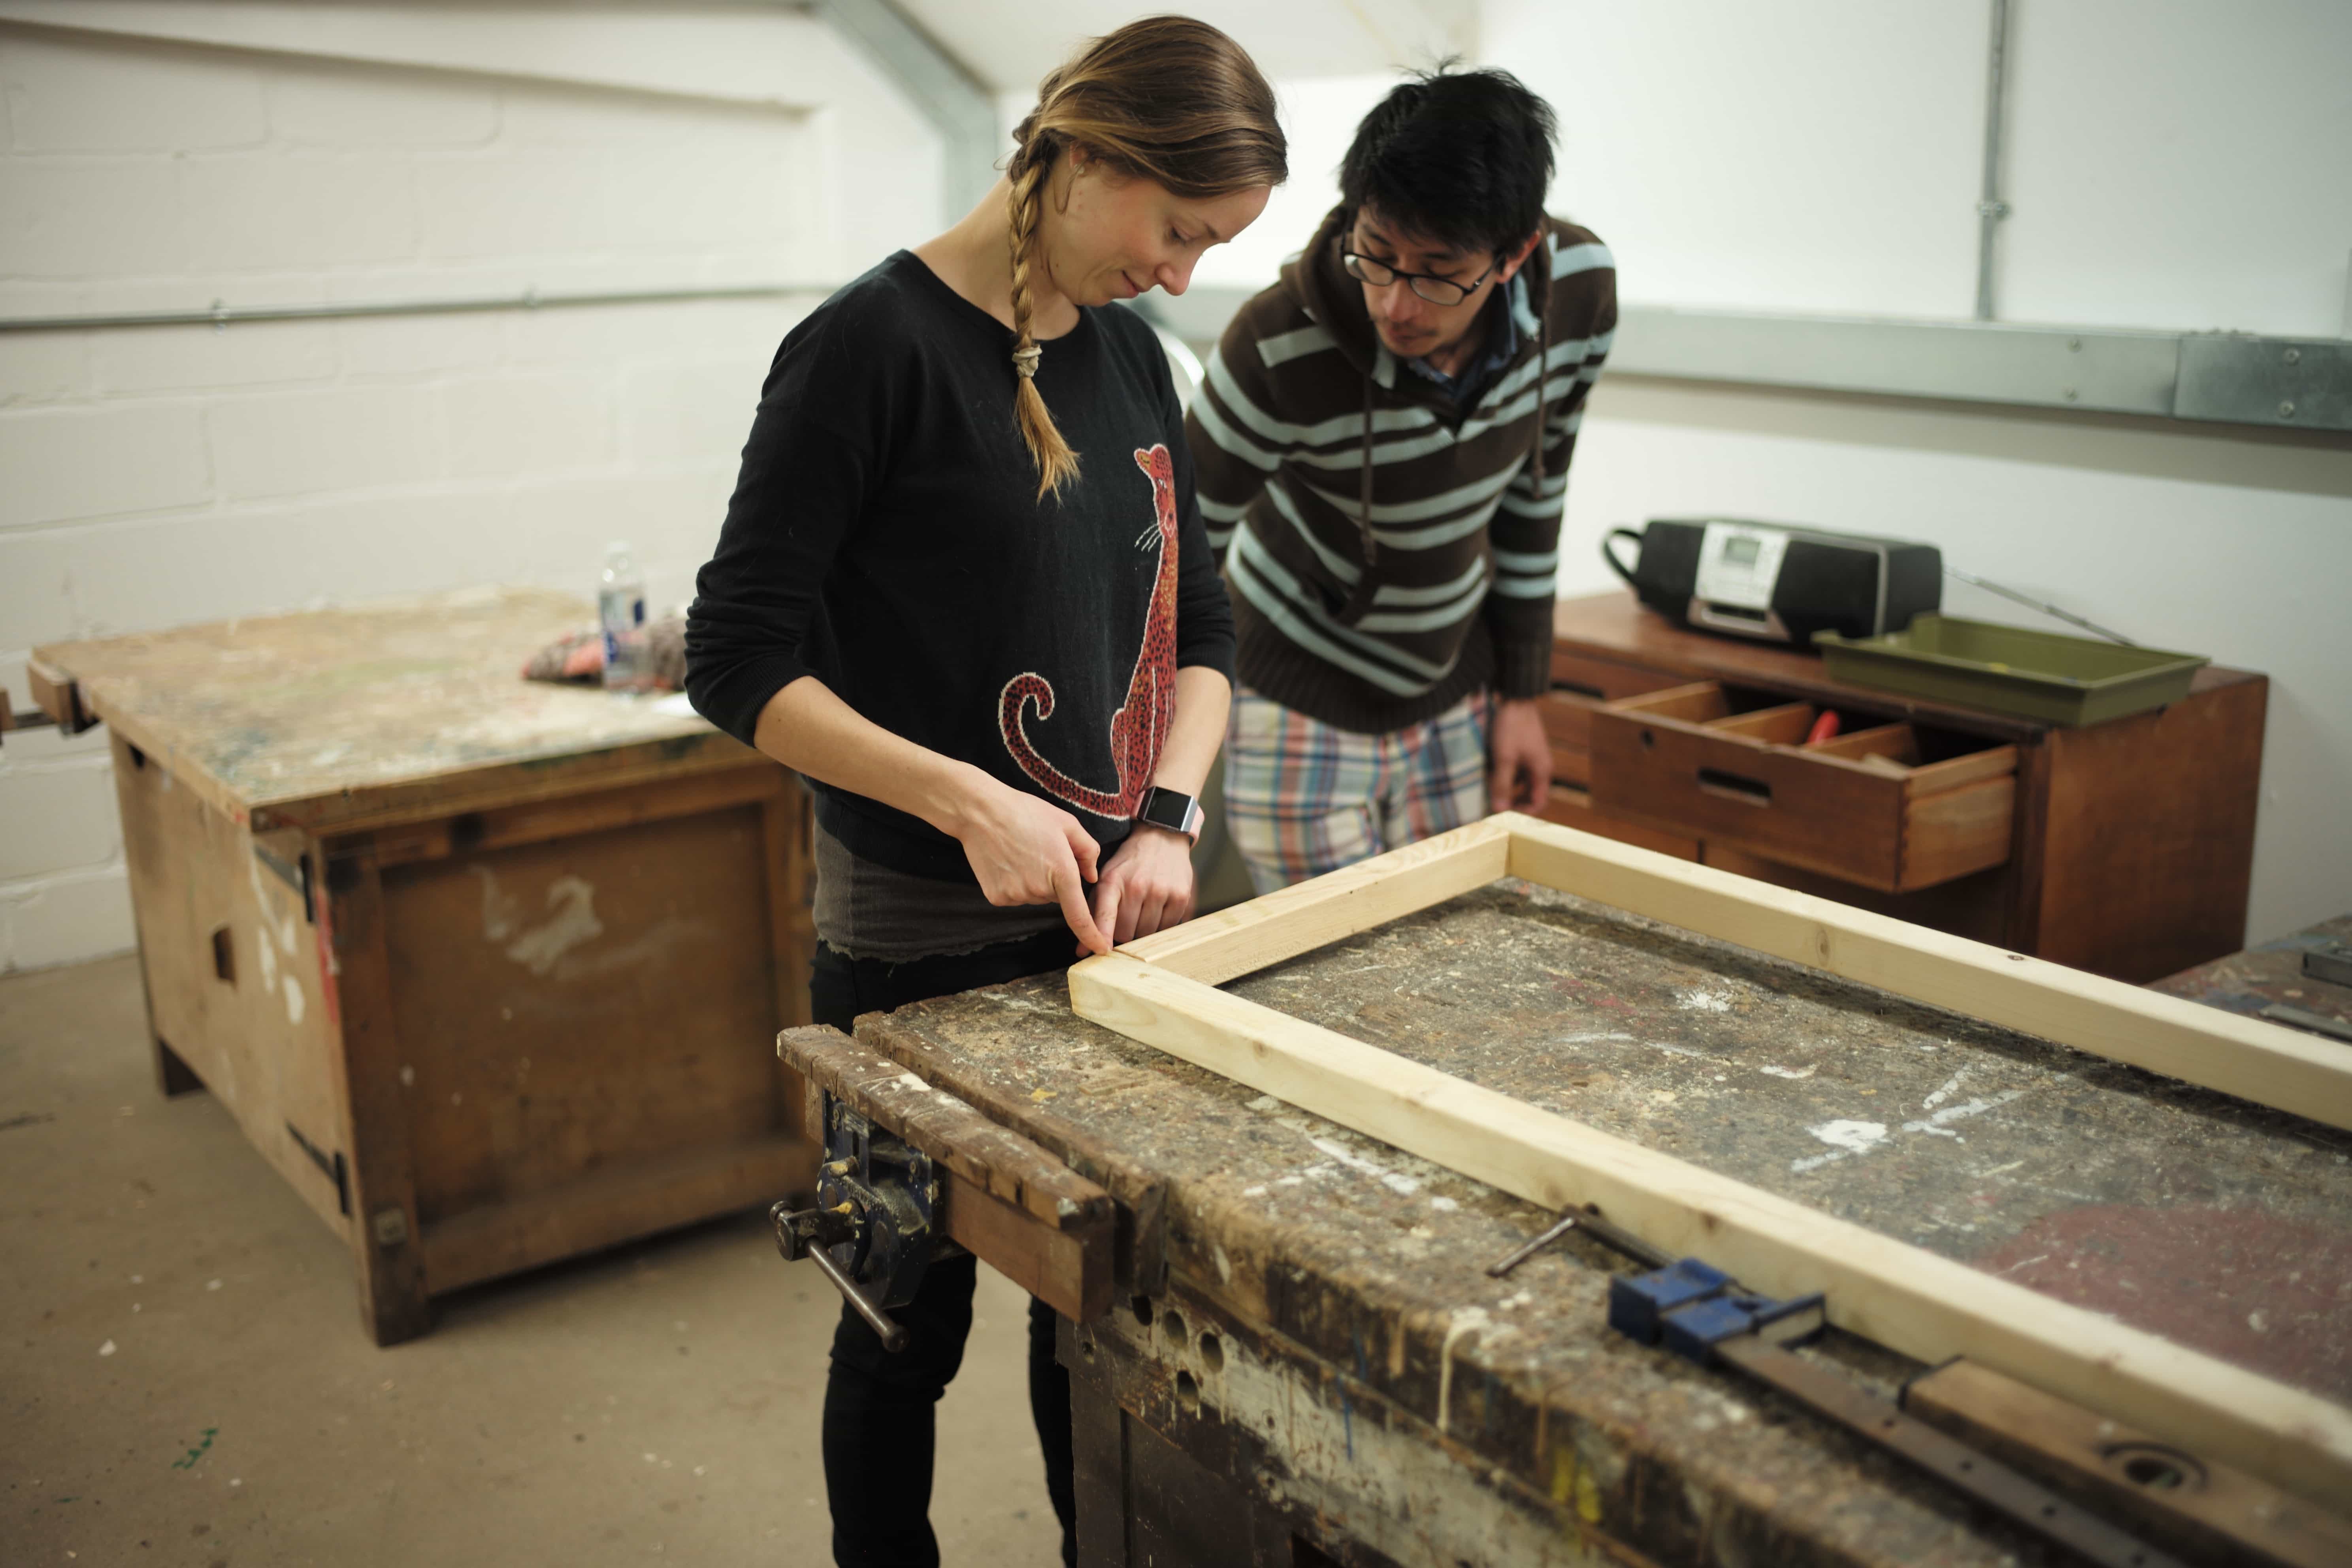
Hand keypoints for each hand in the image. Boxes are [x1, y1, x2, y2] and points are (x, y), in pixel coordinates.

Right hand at [950, 774, 1111, 955]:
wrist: (981, 813)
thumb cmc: (1025, 813)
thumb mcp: (1066, 823)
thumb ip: (1087, 850)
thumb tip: (1091, 877)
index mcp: (1061, 872)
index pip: (1080, 916)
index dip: (1092, 935)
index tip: (1102, 949)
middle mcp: (1039, 889)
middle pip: (1056, 896)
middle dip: (1055, 879)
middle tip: (1040, 851)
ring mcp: (1015, 896)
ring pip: (1035, 896)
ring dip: (1034, 881)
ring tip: (1021, 852)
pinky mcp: (997, 897)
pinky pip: (1015, 896)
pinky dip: (1015, 883)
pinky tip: (1007, 862)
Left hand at [1088, 823, 1196, 951]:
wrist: (1161, 838)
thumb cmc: (1129, 865)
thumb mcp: (1107, 879)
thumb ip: (1093, 913)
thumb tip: (1082, 951)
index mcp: (1113, 880)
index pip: (1105, 915)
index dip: (1102, 936)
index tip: (1101, 951)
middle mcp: (1137, 885)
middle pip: (1127, 933)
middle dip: (1124, 932)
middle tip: (1126, 920)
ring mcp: (1161, 891)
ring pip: (1147, 933)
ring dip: (1143, 929)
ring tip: (1143, 911)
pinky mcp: (1180, 896)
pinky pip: (1167, 927)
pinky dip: (1160, 924)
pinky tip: (1157, 908)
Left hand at [1489, 697, 1552, 813]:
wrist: (1514, 697)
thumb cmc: (1512, 726)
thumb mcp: (1504, 757)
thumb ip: (1502, 784)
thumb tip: (1499, 810)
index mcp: (1542, 771)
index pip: (1538, 803)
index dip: (1523, 813)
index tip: (1504, 816)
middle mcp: (1539, 767)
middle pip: (1529, 794)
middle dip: (1512, 802)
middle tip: (1493, 805)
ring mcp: (1531, 758)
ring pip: (1520, 783)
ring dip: (1506, 789)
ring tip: (1488, 790)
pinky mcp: (1522, 751)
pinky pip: (1515, 771)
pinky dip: (1503, 775)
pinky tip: (1488, 774)